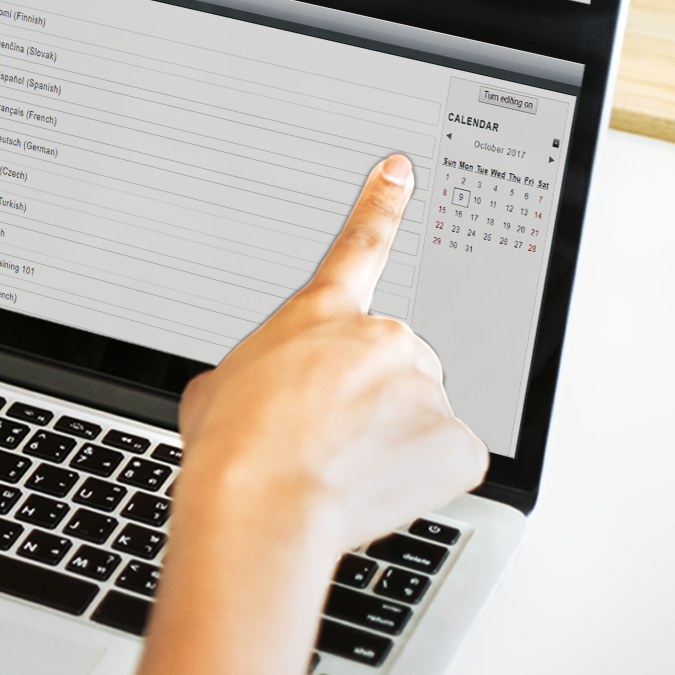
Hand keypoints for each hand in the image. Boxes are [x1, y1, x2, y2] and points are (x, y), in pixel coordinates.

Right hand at [135, 153, 488, 674]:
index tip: (401, 170)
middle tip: (327, 441)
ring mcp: (424, 385)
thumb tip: (258, 393)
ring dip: (390, 441)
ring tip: (341, 472)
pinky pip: (446, 459)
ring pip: (419, 413)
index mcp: (321, 315)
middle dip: (372, 397)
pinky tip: (375, 489)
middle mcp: (382, 336)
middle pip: (393, 362)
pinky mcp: (456, 440)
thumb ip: (257, 371)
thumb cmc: (232, 450)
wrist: (262, 504)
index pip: (359, 244)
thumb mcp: (218, 390)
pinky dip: (419, 479)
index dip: (381, 204)